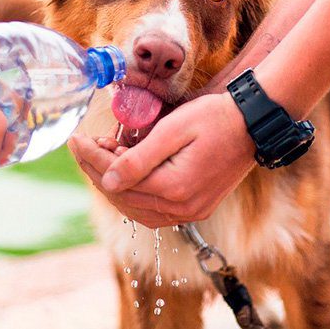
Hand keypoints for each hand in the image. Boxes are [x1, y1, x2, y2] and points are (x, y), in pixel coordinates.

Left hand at [69, 93, 255, 227]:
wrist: (253, 124)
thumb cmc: (215, 118)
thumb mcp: (174, 129)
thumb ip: (139, 158)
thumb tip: (107, 180)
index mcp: (175, 188)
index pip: (118, 179)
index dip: (92, 159)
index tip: (76, 139)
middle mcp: (182, 208)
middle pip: (124, 197)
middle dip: (98, 170)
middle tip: (84, 145)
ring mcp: (191, 212)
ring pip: (136, 208)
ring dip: (114, 184)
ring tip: (102, 156)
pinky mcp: (196, 208)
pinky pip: (153, 210)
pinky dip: (134, 194)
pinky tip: (125, 174)